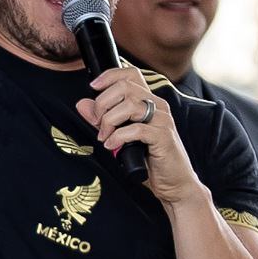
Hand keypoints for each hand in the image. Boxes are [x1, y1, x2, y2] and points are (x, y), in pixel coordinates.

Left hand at [75, 66, 204, 206]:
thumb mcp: (120, 136)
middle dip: (103, 102)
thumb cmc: (149, 159)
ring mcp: (162, 120)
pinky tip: (112, 146)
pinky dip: (118, 137)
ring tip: (104, 136)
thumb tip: (82, 104)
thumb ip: (103, 119)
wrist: (175, 185)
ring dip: (109, 120)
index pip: (131, 74)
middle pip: (125, 87)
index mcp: (150, 101)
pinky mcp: (163, 137)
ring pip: (129, 105)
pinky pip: (136, 129)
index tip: (93, 87)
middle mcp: (158, 105)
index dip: (109, 76)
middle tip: (97, 122)